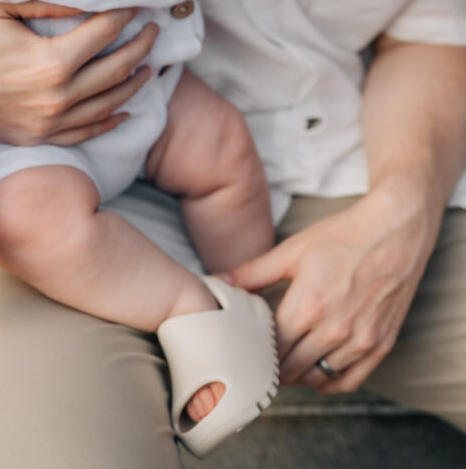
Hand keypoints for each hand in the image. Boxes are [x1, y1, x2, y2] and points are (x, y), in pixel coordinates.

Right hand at [0, 1, 157, 145]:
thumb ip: (47, 2)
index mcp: (50, 62)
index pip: (104, 32)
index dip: (125, 13)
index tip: (137, 0)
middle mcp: (57, 98)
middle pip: (117, 69)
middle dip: (141, 45)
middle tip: (155, 28)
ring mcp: (49, 124)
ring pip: (109, 103)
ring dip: (134, 81)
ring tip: (149, 63)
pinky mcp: (39, 139)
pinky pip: (88, 133)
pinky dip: (112, 119)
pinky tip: (126, 108)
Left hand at [224, 185, 436, 392]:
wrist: (394, 231)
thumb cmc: (343, 236)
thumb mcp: (293, 250)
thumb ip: (253, 272)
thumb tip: (218, 282)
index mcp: (308, 305)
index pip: (271, 348)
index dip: (255, 352)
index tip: (245, 349)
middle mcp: (334, 329)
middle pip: (292, 368)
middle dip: (272, 366)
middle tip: (259, 360)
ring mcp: (360, 340)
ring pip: (318, 378)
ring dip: (298, 376)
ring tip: (283, 364)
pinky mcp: (381, 345)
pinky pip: (349, 381)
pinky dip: (328, 382)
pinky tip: (315, 371)